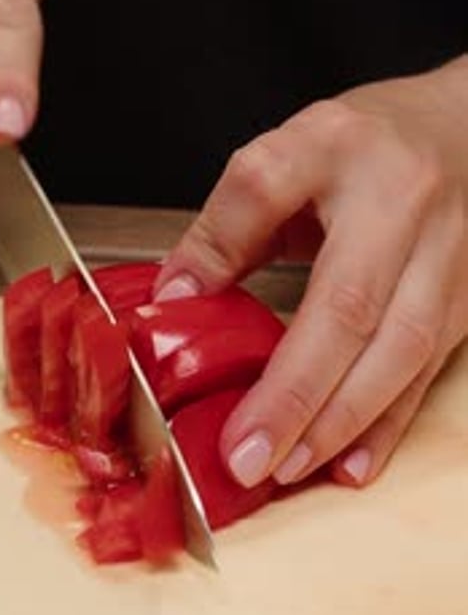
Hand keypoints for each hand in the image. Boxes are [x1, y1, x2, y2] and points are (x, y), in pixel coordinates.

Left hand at [154, 56, 467, 489]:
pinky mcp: (467, 303)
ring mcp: (448, 259)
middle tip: (248, 457)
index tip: (176, 313)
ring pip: (400, 351)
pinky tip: (352, 465)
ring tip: (289, 469)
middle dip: (298, 393)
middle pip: (352, 308)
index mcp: (343, 150)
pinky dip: (387, 425)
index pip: (269, 193)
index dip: (222, 250)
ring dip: (342, 421)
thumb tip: (176, 297)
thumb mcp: (292, 153)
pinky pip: (428, 373)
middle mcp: (405, 206)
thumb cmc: (372, 146)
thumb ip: (230, 223)